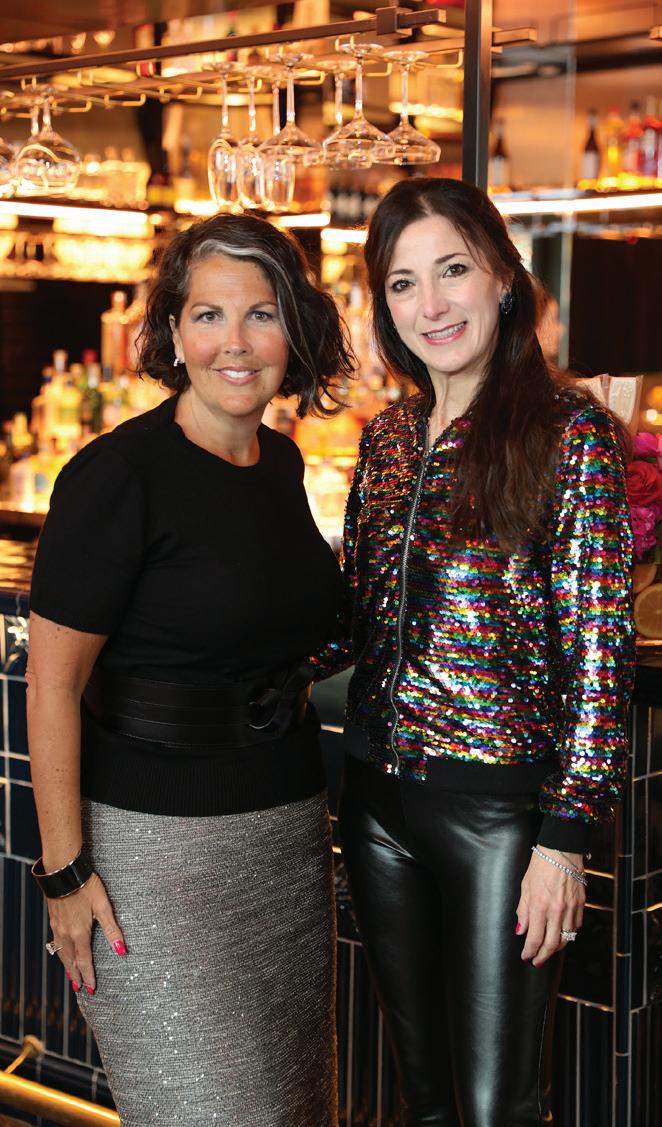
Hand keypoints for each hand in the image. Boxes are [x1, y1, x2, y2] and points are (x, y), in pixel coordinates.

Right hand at [47, 873, 125, 993]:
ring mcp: (57, 926)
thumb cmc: (86, 886)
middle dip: (75, 975)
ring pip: (61, 952)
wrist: (63, 872)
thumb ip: (112, 929)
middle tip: (78, 989)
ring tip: (71, 975)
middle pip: (71, 960)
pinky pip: (56, 942)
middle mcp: (66, 933)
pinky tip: (61, 950)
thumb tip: (122, 950)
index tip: (91, 989)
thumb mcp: (103, 907)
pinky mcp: (53, 918)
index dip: (88, 976)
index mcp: (80, 933)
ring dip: (66, 965)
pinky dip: (60, 952)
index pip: (84, 961)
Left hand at [516, 849, 584, 966]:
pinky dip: (569, 934)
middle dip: (543, 956)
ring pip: (566, 938)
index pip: (534, 938)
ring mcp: (571, 908)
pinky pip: (576, 926)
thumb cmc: (541, 865)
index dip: (529, 951)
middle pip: (552, 944)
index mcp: (539, 905)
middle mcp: (556, 910)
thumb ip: (523, 910)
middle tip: (537, 962)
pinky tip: (563, 935)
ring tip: (548, 951)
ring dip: (556, 948)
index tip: (526, 956)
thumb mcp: (525, 886)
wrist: (562, 850)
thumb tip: (521, 930)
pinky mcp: (581, 904)